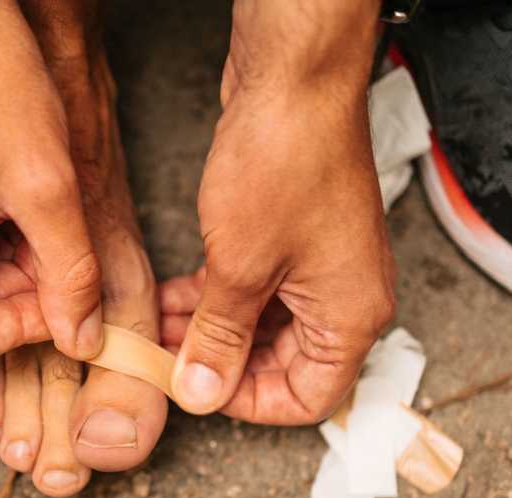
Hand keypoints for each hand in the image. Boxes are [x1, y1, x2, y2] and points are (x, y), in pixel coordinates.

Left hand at [166, 0, 395, 423]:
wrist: (295, 79)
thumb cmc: (287, 159)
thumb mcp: (240, 266)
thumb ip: (220, 337)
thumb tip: (202, 391)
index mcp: (351, 316)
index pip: (306, 399)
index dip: (247, 403)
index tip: (196, 388)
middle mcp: (346, 297)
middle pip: (283, 366)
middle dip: (221, 364)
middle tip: (166, 360)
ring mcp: (322, 267)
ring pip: (263, 328)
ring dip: (212, 332)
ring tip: (160, 329)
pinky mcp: (296, 240)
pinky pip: (258, 290)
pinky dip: (218, 300)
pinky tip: (175, 297)